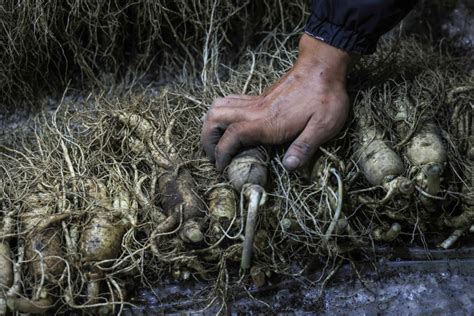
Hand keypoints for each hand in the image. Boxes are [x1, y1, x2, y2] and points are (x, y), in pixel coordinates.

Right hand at [201, 34, 350, 171]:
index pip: (232, 136)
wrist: (323, 66)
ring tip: (216, 141)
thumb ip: (304, 147)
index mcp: (267, 122)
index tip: (221, 166)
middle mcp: (255, 110)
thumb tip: (288, 167)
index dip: (221, 153)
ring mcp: (254, 102)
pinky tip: (229, 123)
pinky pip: (229, 101)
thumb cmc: (325, 97)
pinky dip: (221, 112)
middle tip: (213, 155)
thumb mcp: (322, 126)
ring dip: (210, 124)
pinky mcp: (258, 96)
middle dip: (207, 138)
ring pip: (218, 107)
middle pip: (215, 118)